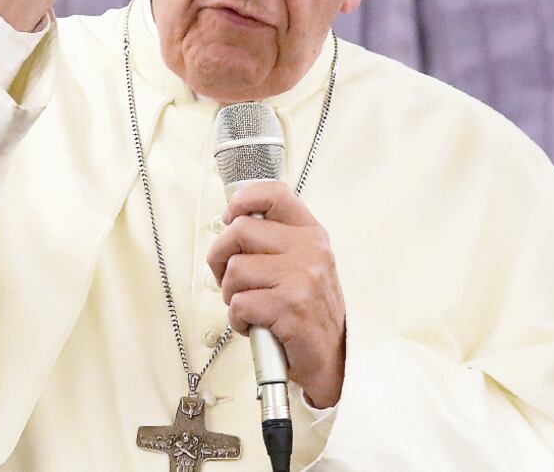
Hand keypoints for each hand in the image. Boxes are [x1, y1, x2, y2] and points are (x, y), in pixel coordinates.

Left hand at [207, 181, 346, 408]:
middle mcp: (310, 250)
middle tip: (228, 278)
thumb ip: (273, 242)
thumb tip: (229, 224)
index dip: (242, 200)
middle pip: (239, 230)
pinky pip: (239, 303)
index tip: (229, 217)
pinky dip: (236, 319)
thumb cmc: (309, 313)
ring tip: (247, 305)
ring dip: (230, 293)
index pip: (274, 194)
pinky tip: (252, 324)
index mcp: (311, 234)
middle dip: (220, 257)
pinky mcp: (290, 307)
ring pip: (235, 269)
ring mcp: (302, 277)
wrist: (334, 360)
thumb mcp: (302, 266)